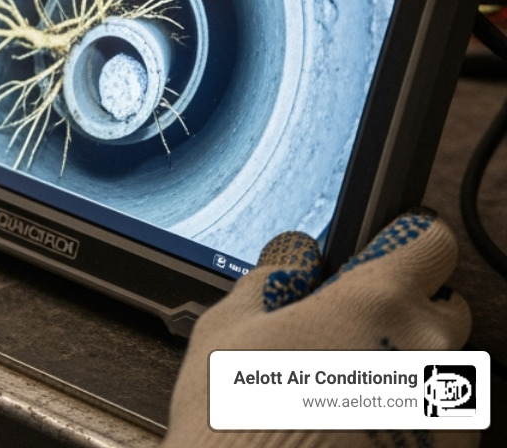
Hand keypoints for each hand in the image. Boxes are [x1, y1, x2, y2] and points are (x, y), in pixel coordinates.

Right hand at [164, 213, 473, 447]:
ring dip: (403, 370)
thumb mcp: (226, 329)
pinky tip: (354, 426)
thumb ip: (271, 280)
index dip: (405, 244)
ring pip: (439, 369)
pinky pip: (438, 421)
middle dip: (402, 312)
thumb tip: (294, 258)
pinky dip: (407, 418)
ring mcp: (441, 413)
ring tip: (342, 393)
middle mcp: (424, 354)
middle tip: (347, 334)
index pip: (430, 243)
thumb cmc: (234, 421)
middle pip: (443, 307)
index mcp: (376, 305)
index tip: (388, 253)